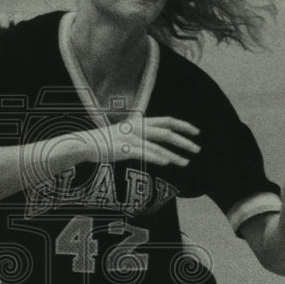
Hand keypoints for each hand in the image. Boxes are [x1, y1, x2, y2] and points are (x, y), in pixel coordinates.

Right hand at [85, 115, 200, 167]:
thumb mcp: (127, 132)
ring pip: (158, 146)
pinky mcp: (124, 149)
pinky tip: (167, 162)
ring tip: (186, 162)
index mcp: (141, 122)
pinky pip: (144, 153)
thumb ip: (142, 133)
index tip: (197, 132)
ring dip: (174, 155)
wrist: (87, 143)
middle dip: (184, 141)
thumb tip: (156, 139)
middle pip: (166, 133)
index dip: (183, 125)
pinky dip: (156, 157)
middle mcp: (138, 127)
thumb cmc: (107, 140)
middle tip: (197, 149)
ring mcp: (131, 138)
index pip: (167, 120)